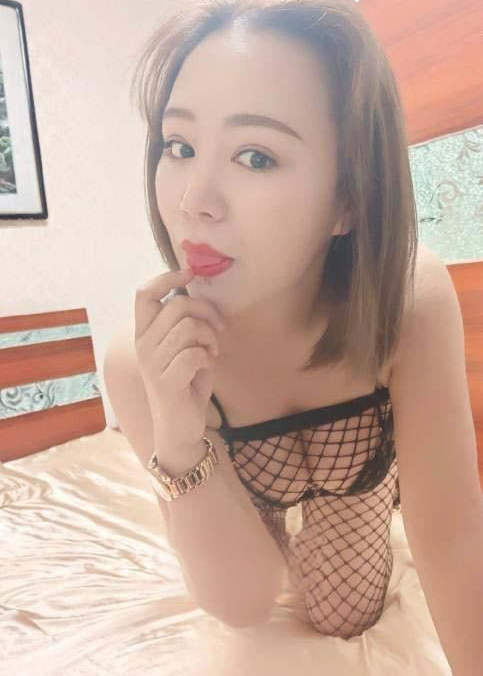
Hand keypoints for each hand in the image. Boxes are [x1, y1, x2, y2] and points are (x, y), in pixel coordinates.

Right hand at [134, 268, 224, 451]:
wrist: (179, 427)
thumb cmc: (185, 383)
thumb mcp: (182, 347)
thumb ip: (185, 323)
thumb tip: (200, 295)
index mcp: (143, 333)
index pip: (144, 294)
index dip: (167, 278)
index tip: (189, 274)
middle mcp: (142, 346)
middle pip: (177, 306)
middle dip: (206, 312)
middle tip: (217, 329)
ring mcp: (152, 364)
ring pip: (189, 328)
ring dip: (210, 337)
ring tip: (212, 351)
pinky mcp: (166, 382)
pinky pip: (194, 353)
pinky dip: (208, 356)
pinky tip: (208, 365)